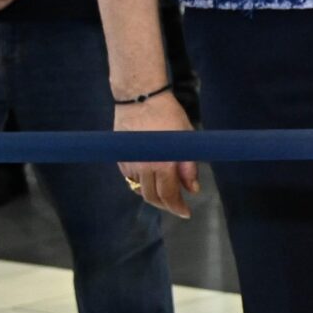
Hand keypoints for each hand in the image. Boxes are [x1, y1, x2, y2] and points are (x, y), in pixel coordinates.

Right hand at [115, 91, 199, 218]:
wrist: (140, 99)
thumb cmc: (169, 116)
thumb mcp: (186, 140)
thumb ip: (188, 167)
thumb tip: (193, 189)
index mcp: (162, 163)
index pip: (169, 195)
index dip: (177, 207)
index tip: (185, 213)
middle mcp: (143, 167)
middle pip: (152, 197)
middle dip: (165, 205)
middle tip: (176, 206)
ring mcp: (129, 163)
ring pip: (140, 188)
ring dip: (152, 194)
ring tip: (166, 192)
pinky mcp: (120, 158)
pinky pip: (130, 178)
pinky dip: (141, 182)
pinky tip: (151, 177)